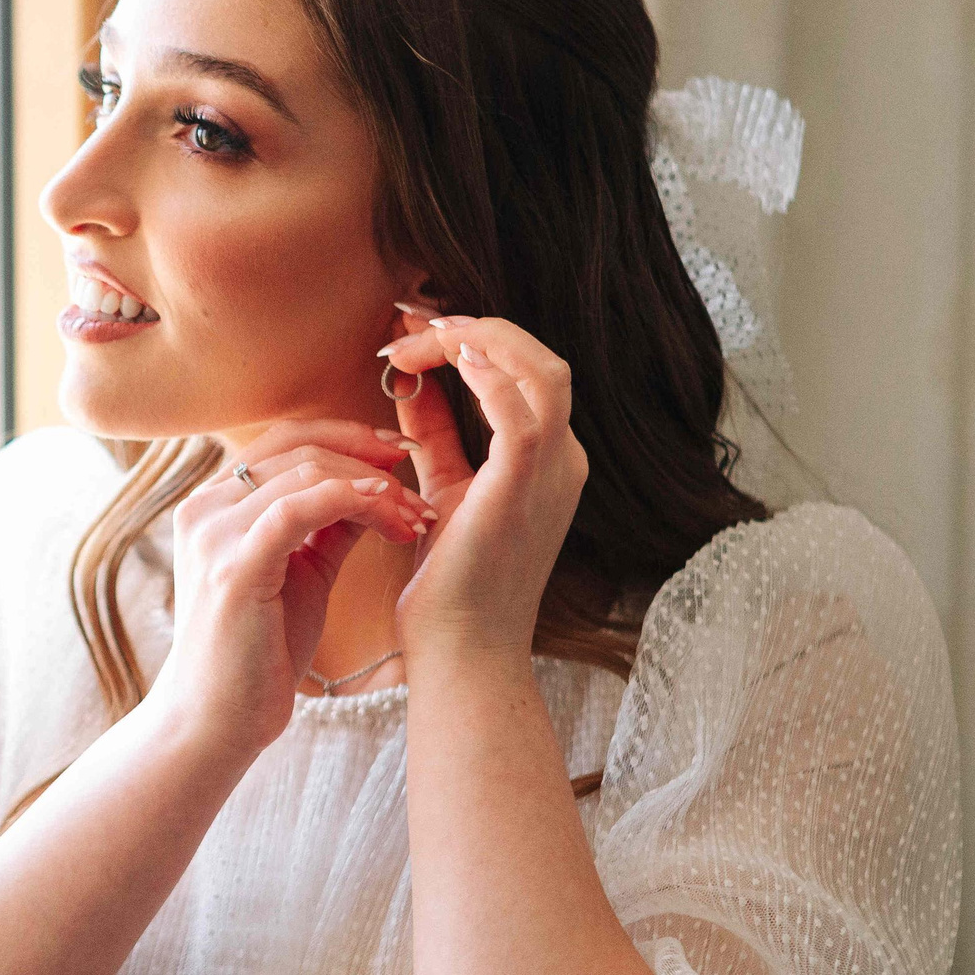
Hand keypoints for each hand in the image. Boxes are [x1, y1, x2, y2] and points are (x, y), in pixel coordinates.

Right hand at [150, 419, 438, 754]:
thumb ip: (329, 527)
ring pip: (305, 471)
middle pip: (295, 443)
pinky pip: (298, 508)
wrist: (217, 722)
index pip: (283, 440)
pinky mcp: (233, 566)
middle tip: (417, 475)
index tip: (398, 451)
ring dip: (372, 485)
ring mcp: (213, 534)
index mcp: (214, 505)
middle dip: (366, 451)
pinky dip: (350, 498)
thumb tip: (374, 487)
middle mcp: (204, 508)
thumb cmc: (259, 654)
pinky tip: (386, 513)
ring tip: (414, 515)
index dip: (345, 435)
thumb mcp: (301, 574)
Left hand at [379, 311, 588, 659]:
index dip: (472, 338)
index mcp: (549, 460)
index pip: (526, 371)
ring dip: (475, 340)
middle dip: (473, 328)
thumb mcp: (443, 488)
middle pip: (540, 358)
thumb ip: (436, 432)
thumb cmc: (452, 585)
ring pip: (539, 370)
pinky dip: (483, 374)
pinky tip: (438, 361)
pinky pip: (520, 411)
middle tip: (411, 322)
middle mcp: (564, 461)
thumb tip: (410, 377)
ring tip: (420, 336)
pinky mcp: (524, 489)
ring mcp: (552, 475)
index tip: (411, 331)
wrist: (461, 652)